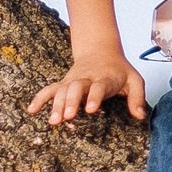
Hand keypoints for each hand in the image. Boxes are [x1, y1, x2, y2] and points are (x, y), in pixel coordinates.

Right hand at [27, 52, 148, 125]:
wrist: (101, 51)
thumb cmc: (120, 70)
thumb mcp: (134, 80)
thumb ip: (137, 97)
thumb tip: (140, 116)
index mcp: (105, 78)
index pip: (99, 87)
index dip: (95, 97)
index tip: (91, 109)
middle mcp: (86, 79)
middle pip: (77, 88)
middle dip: (71, 102)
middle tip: (68, 117)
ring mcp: (73, 81)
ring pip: (62, 90)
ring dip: (56, 105)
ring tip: (53, 121)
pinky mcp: (64, 83)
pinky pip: (49, 89)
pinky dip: (40, 98)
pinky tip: (31, 110)